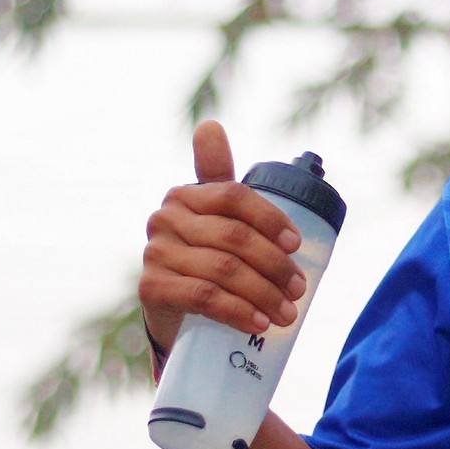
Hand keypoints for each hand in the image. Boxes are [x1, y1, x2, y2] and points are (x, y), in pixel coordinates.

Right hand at [141, 122, 306, 351]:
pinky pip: (202, 296)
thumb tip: (209, 125)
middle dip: (274, 265)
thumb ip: (217, 175)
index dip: (269, 219)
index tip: (297, 245)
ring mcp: (155, 253)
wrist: (172, 308)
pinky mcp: (151, 288)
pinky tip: (257, 323)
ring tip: (287, 313)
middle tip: (298, 289)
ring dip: (262, 294)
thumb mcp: (214, 217)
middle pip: (233, 237)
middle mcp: (165, 218)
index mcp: (186, 195)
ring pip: (222, 270)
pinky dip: (237, 311)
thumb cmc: (204, 254)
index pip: (234, 196)